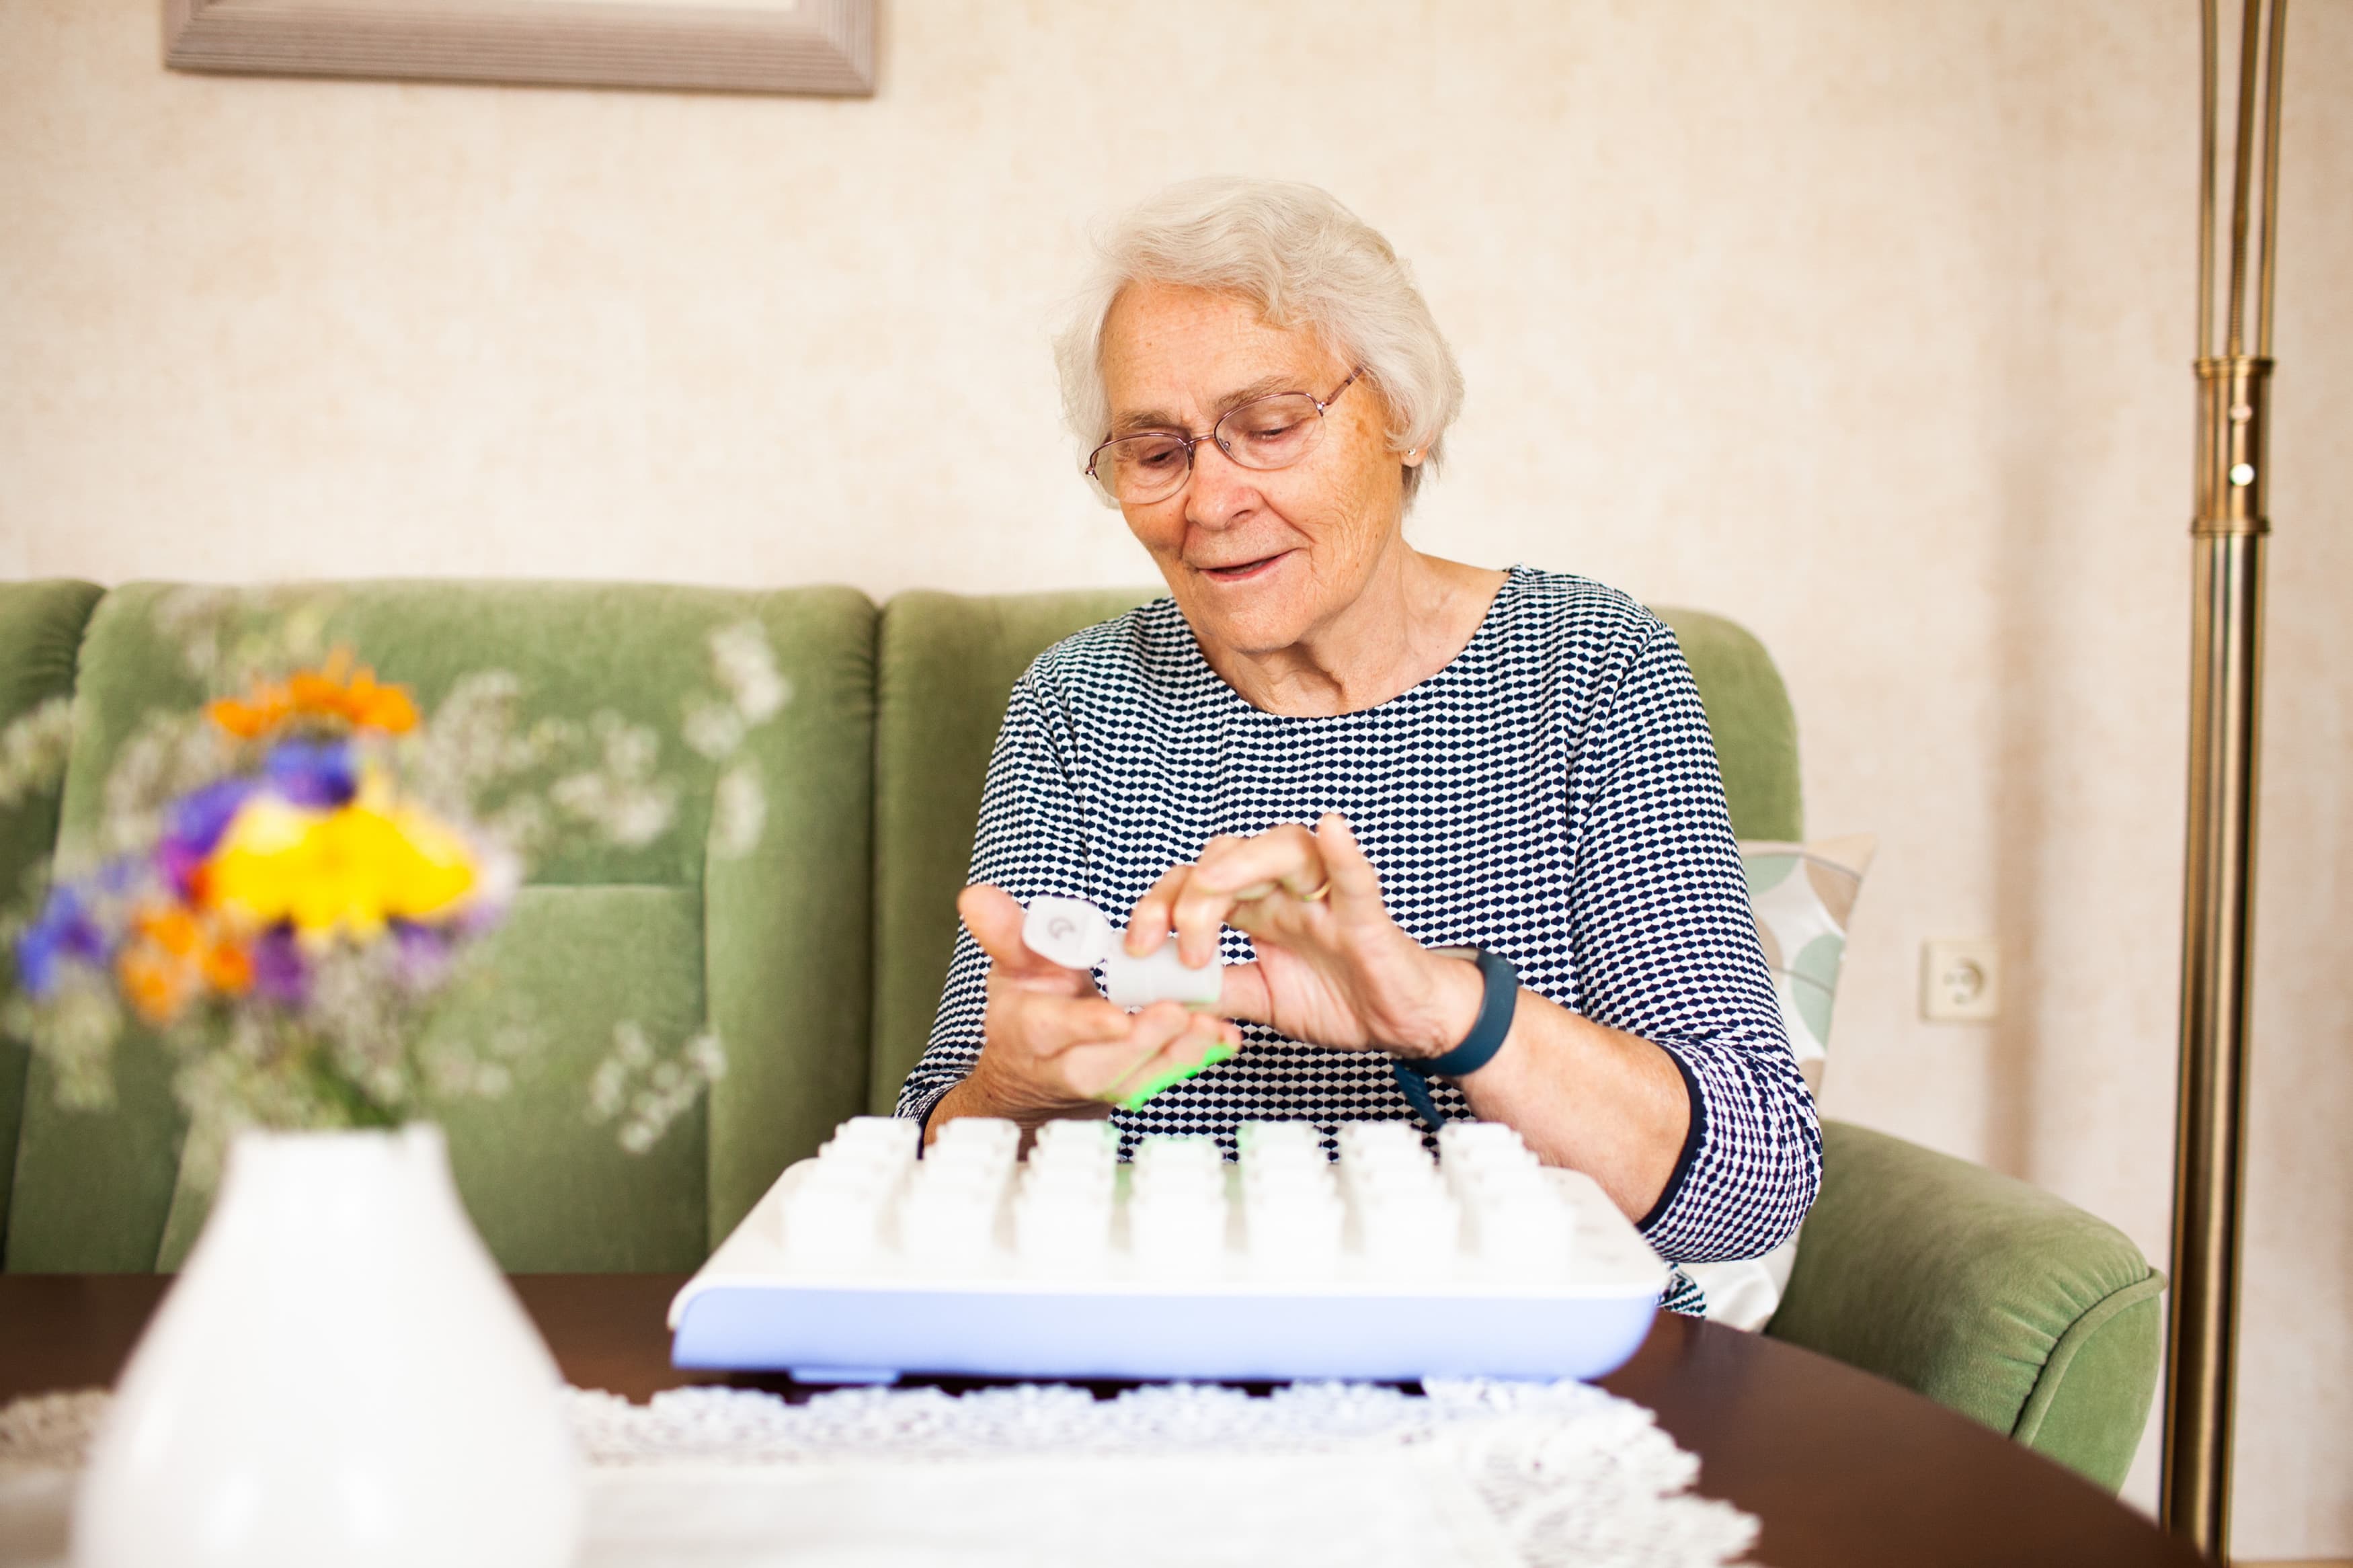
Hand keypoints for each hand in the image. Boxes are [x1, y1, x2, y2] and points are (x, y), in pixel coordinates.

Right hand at [945, 884, 1243, 1129]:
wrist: (1035, 1062)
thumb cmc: (1029, 1001)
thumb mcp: (1012, 963)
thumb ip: (1004, 932)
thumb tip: (976, 897)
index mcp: (1030, 1029)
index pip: (1053, 1029)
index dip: (1082, 1024)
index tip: (1114, 1017)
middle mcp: (1065, 1064)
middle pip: (1102, 1065)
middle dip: (1141, 1044)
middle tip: (1178, 1015)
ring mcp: (1102, 1081)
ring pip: (1139, 1077)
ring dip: (1178, 1055)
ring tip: (1211, 1029)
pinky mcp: (1134, 1084)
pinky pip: (1164, 1076)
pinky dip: (1196, 1059)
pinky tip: (1224, 1040)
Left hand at [1124, 814, 1483, 1059]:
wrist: (1403, 1023)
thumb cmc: (1341, 998)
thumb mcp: (1260, 1000)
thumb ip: (1213, 991)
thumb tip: (1156, 989)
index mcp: (1257, 907)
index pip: (1195, 882)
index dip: (1158, 905)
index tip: (1138, 947)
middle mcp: (1286, 891)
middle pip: (1227, 857)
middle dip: (1187, 894)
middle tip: (1167, 941)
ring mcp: (1326, 897)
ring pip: (1283, 848)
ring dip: (1240, 865)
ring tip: (1211, 890)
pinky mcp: (1366, 915)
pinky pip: (1354, 877)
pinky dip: (1342, 853)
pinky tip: (1331, 830)